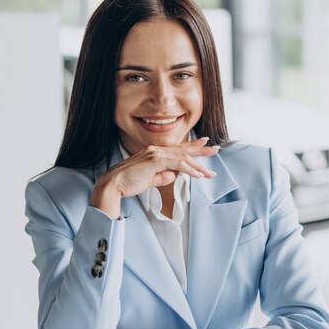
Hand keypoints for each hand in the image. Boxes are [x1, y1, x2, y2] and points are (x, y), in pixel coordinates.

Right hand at [90, 137, 218, 217]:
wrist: (113, 185)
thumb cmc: (127, 184)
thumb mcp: (148, 180)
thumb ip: (161, 177)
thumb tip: (173, 176)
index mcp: (154, 153)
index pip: (176, 149)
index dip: (191, 146)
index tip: (203, 143)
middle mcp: (155, 150)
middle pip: (183, 149)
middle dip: (200, 149)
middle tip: (215, 149)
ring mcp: (155, 154)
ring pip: (183, 158)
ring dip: (198, 166)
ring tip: (210, 172)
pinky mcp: (155, 161)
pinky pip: (177, 165)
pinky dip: (189, 170)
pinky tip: (199, 175)